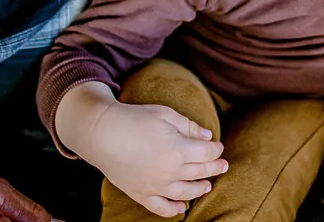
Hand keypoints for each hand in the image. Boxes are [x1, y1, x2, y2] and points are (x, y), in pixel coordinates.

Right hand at [56, 82, 227, 216]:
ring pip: (186, 192)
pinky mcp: (141, 194)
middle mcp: (170, 171)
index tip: (217, 146)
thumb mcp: (165, 114)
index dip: (215, 149)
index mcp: (178, 149)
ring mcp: (156, 185)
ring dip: (200, 189)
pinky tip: (183, 206)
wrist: (101, 133)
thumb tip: (208, 136)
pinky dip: (174, 209)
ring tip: (208, 185)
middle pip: (200, 172)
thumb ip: (189, 126)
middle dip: (214, 168)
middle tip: (223, 165)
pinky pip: (161, 208)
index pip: (207, 153)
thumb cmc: (134, 119)